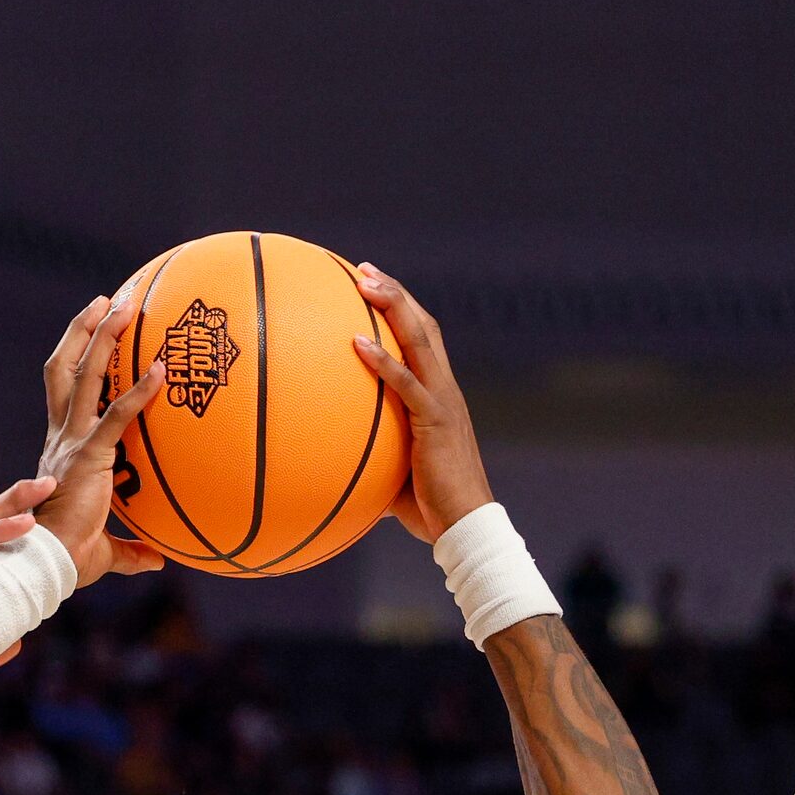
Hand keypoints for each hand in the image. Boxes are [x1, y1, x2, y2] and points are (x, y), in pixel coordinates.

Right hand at [36, 295, 169, 587]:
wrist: (46, 564)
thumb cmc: (69, 559)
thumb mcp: (106, 551)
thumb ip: (132, 550)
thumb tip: (159, 559)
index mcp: (61, 449)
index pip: (65, 392)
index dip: (76, 358)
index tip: (94, 334)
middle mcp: (61, 437)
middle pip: (65, 368)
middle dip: (83, 331)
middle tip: (107, 301)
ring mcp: (72, 442)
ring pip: (84, 375)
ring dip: (104, 337)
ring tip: (124, 305)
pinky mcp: (89, 455)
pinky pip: (118, 414)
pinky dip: (140, 390)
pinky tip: (162, 370)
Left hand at [351, 264, 493, 543]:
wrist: (465, 525)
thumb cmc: (430, 508)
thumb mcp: (392, 473)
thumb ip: (367, 457)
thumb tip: (328, 464)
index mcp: (439, 397)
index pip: (425, 341)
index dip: (403, 311)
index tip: (373, 288)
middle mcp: (445, 390)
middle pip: (424, 326)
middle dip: (395, 293)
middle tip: (364, 269)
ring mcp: (442, 402)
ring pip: (420, 339)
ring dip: (392, 305)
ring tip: (363, 281)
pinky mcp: (435, 421)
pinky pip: (406, 383)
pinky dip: (382, 360)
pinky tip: (355, 342)